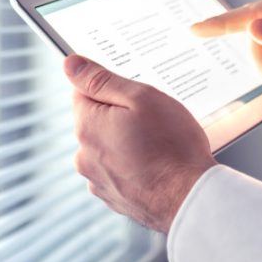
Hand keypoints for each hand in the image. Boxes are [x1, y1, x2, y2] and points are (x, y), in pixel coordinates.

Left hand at [64, 55, 216, 232]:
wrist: (190, 198)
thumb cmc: (172, 146)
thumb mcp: (141, 98)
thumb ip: (101, 80)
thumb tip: (71, 64)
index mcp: (87, 126)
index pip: (83, 91)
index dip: (111, 88)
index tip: (133, 95)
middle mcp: (84, 155)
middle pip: (96, 120)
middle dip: (120, 115)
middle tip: (153, 119)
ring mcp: (98, 180)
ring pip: (108, 146)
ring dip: (127, 141)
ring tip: (159, 145)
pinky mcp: (114, 197)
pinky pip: (119, 169)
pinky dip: (134, 165)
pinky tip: (157, 165)